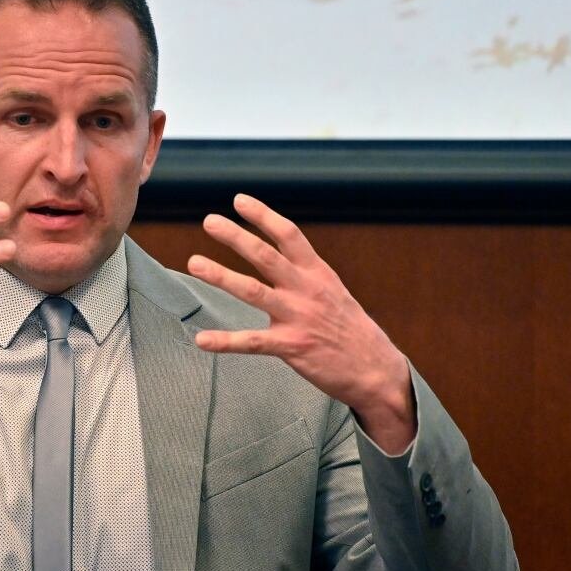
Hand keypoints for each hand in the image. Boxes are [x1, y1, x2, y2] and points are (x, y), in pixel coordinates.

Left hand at [187, 194, 414, 452]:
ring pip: (253, 291)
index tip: (239, 200)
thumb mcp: (333, 292)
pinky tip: (202, 340)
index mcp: (318, 274)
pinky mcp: (292, 347)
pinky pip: (252, 342)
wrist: (376, 371)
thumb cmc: (350, 331)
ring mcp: (299, 317)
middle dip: (236, 236)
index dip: (264, 215)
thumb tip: (280, 255)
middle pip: (266, 256)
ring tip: (194, 263)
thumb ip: (305, 275)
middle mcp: (307, 290)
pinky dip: (225, 341)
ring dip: (221, 276)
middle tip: (209, 220)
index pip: (289, 235)